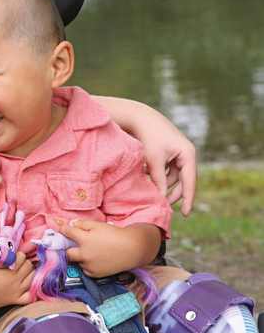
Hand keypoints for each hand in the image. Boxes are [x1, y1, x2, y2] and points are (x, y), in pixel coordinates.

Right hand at [0, 252, 32, 312]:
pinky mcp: (15, 300)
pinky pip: (31, 296)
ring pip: (32, 277)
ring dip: (28, 273)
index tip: (12, 256)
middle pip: (28, 265)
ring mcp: (17, 290)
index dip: (17, 254)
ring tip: (22, 272)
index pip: (22, 256)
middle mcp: (15, 278)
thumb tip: (8, 248)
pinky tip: (28, 286)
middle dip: (23, 262)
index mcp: (8, 267)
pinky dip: (32, 291)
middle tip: (16, 264)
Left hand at [60, 220, 159, 277]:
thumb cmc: (115, 235)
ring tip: (89, 250)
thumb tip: (73, 223)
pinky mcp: (95, 274)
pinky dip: (86, 264)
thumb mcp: (98, 225)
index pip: (67, 233)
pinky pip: (85, 268)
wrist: (131, 250)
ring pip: (77, 261)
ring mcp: (89, 265)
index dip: (63, 230)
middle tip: (68, 244)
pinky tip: (95, 258)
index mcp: (84, 240)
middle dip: (65, 248)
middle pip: (66, 252)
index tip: (63, 229)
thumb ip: (83, 224)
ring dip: (78, 256)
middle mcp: (84, 254)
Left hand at [97, 96, 196, 215]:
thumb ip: (159, 179)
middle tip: (162, 205)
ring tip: (149, 187)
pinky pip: (166, 171)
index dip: (188, 199)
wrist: (141, 118)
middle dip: (172, 193)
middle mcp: (186, 155)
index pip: (190, 181)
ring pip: (173, 177)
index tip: (185, 214)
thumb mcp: (154, 160)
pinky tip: (145, 177)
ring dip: (162, 184)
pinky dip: (158, 176)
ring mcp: (178, 154)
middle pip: (183, 181)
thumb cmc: (149, 136)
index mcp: (188, 154)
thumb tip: (162, 198)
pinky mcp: (169, 154)